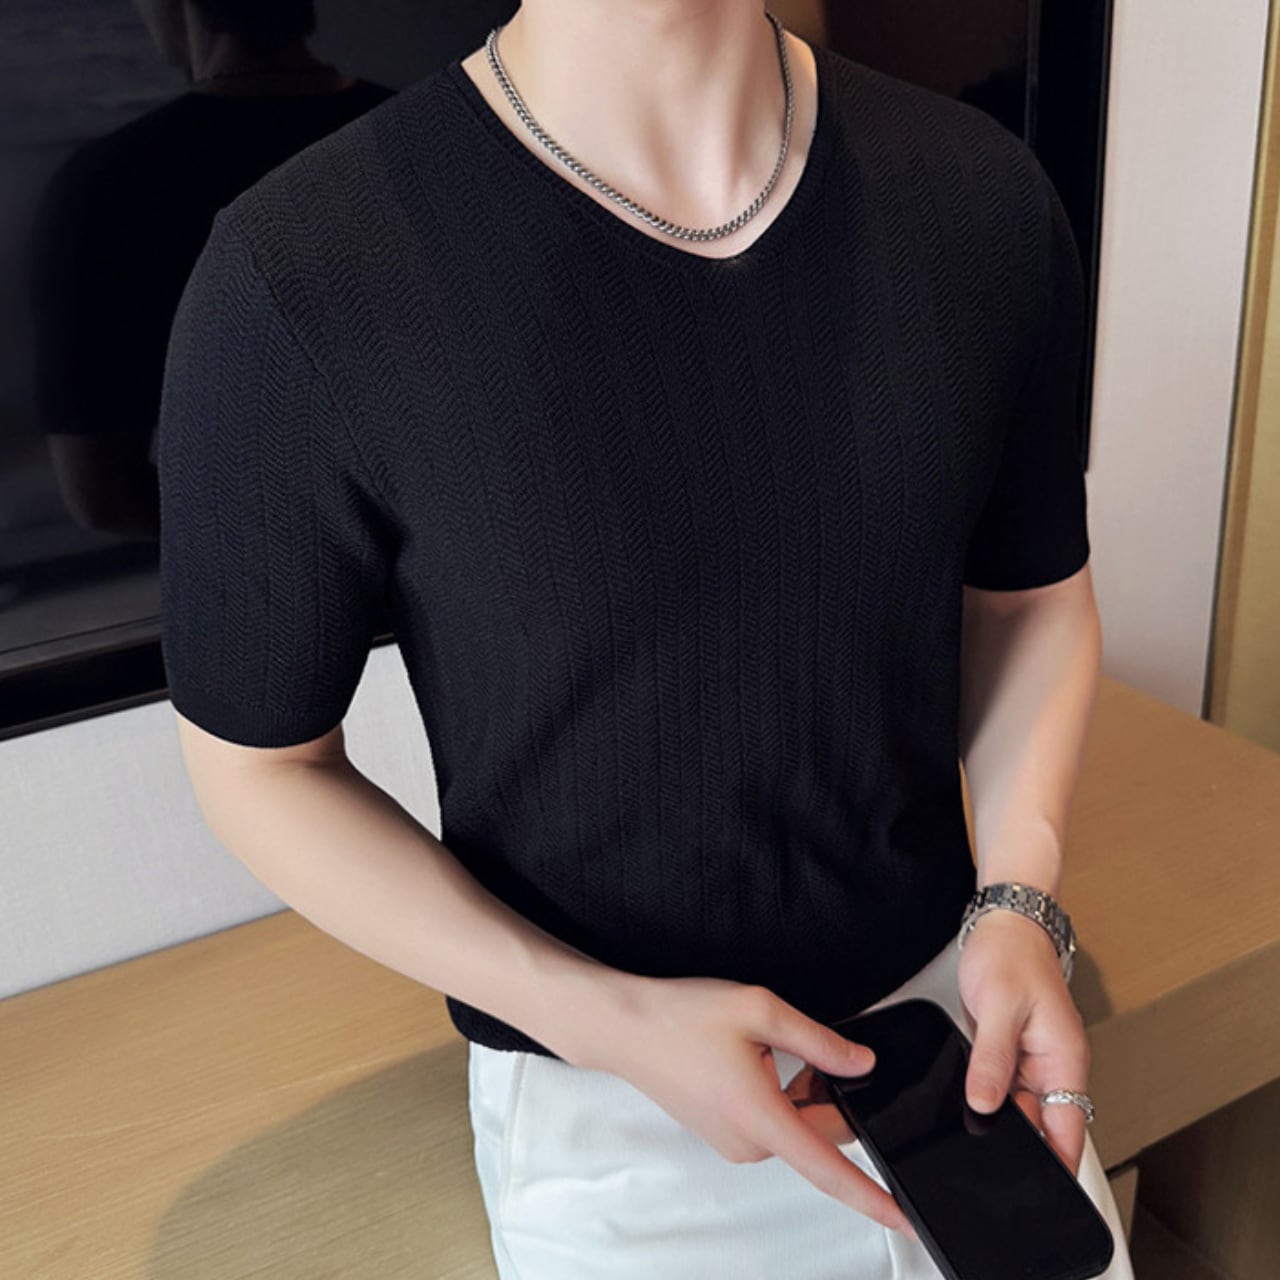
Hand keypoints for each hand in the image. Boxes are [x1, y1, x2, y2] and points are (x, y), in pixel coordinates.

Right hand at [577, 972, 919, 1238]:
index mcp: (760, 1118)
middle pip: (818, 1134)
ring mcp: (734, 1143)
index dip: (873, 1197)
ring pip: (795, 1126)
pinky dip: (779, 1095)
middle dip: (829, 1095)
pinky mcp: (724, 1134)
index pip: (830, 1169)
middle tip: (796, 1044)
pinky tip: (755, 1057)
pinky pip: (771, 1122)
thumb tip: (860, 1063)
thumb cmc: (680, 1017)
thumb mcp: (759, 1010)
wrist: (624, 1027)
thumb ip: (819, 1041)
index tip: (906, 1218)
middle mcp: (748, 1143)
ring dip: (800, 1091)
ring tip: (762, 1045)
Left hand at [957, 909, 1090, 1175]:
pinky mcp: (1007, 1053)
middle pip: (1039, 1125)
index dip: (1056, 1167)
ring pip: (1014, 1108)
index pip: (1068, 1132)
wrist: (1003, 924)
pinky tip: (965, 1093)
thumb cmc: (1012, 954)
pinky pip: (998, 1087)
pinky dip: (983, 1094)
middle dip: (1015, 1144)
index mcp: (1064, 1061)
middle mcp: (1051, 1067)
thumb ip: (992, 1059)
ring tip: (969, 1116)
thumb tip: (985, 1106)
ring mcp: (1029, 1061)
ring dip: (994, 1116)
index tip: (1040, 1195)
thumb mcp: (999, 1007)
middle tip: (982, 1154)